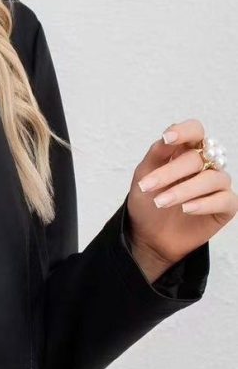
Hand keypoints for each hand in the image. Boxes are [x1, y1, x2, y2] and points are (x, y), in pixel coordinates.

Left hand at [127, 118, 235, 279]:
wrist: (148, 237)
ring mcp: (218, 185)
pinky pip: (224, 199)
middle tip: (146, 187)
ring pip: (212, 178)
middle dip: (170, 172)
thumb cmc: (147, 203)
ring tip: (160, 203)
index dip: (184, 132)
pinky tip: (186, 209)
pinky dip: (203, 204)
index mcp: (187, 152)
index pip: (195, 131)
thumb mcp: (143, 177)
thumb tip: (167, 136)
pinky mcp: (225, 206)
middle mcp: (207, 164)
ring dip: (183, 190)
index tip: (167, 139)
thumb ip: (156, 155)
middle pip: (198, 157)